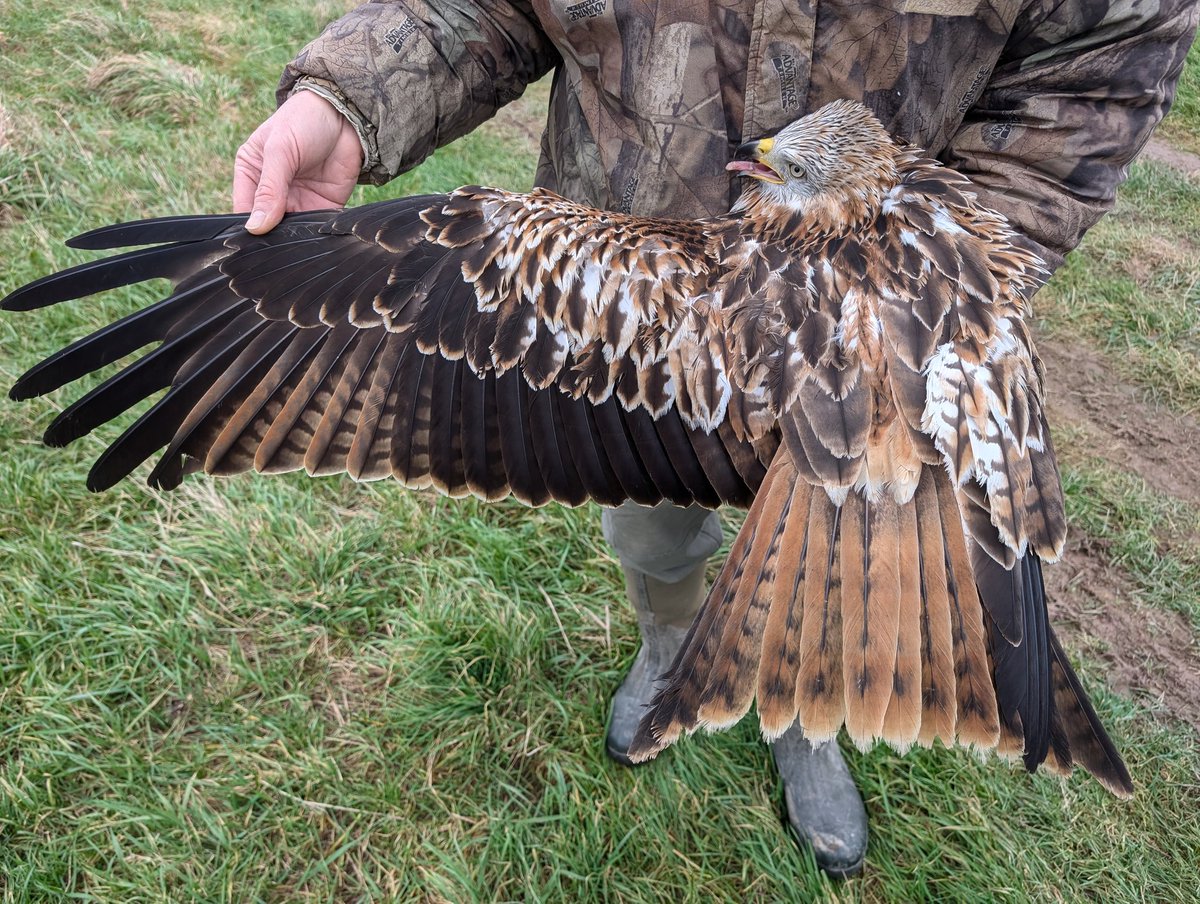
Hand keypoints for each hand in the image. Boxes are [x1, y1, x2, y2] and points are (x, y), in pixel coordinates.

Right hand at [232, 90, 363, 233]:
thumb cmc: (304, 121)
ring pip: (291, 230)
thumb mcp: (280, 150)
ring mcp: (298, 200)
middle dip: (272, 237)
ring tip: (297, 246)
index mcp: (252, 173)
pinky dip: (317, 235)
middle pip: (267, 224)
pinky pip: (317, 227)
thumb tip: (255, 226)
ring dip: (294, 239)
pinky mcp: (323, 206)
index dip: (248, 227)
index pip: (244, 208)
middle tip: (277, 250)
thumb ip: (269, 189)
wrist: (346, 115)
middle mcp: (273, 191)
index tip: (254, 243)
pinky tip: (317, 239)